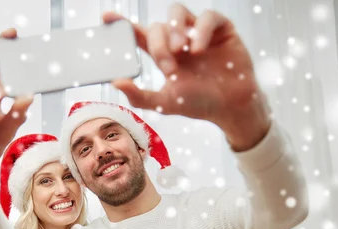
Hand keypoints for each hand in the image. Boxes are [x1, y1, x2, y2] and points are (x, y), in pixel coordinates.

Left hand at [104, 4, 270, 148]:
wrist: (230, 107)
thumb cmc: (198, 104)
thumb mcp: (165, 103)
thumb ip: (140, 96)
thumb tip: (116, 82)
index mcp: (163, 54)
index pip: (139, 34)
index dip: (123, 24)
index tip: (106, 18)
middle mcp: (178, 40)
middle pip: (157, 27)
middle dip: (159, 45)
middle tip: (168, 67)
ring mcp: (198, 32)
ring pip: (177, 12)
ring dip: (175, 29)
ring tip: (181, 51)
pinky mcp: (221, 29)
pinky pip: (207, 17)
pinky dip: (201, 30)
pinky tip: (199, 50)